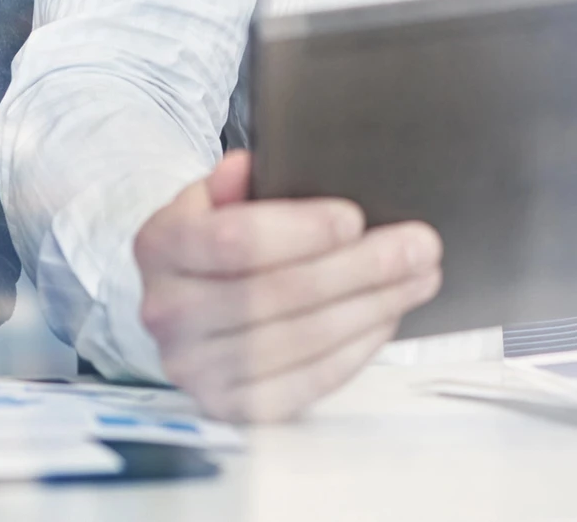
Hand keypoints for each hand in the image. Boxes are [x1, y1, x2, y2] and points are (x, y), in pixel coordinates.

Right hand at [133, 152, 440, 422]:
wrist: (186, 302)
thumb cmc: (213, 240)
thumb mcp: (214, 197)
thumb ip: (234, 182)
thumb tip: (249, 169)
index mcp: (159, 246)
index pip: (234, 240)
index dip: (300, 231)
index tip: (354, 218)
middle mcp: (166, 313)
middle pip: (276, 294)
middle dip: (360, 268)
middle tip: (417, 247)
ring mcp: (194, 368)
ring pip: (299, 340)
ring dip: (371, 308)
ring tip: (417, 278)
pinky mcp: (230, 407)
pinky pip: (306, 382)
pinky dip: (355, 350)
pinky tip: (385, 318)